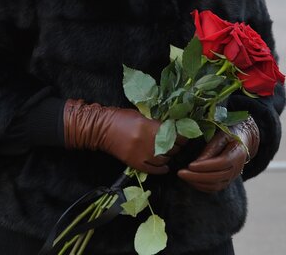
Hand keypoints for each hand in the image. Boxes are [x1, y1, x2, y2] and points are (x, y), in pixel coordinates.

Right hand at [63, 99, 185, 174]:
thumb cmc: (120, 118)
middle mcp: (146, 142)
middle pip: (170, 148)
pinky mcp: (134, 163)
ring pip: (163, 160)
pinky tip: (165, 167)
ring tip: (171, 154)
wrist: (101, 128)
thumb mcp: (140, 115)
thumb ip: (155, 123)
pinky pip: (152, 170)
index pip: (173, 134)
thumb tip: (170, 128)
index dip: (182, 136)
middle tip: (179, 144)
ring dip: (169, 157)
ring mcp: (140, 154)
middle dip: (177, 146)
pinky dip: (161, 170)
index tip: (185, 136)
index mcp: (149, 127)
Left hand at [177, 117, 259, 192]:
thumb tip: (197, 162)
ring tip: (183, 175)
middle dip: (197, 177)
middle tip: (180, 173)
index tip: (190, 165)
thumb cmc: (229, 132)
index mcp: (238, 153)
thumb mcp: (222, 134)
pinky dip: (201, 186)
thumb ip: (212, 147)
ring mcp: (232, 177)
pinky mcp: (227, 181)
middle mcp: (237, 168)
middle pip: (217, 177)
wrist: (243, 138)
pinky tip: (190, 179)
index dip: (205, 166)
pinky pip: (214, 188)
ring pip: (215, 186)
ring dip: (197, 182)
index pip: (222, 163)